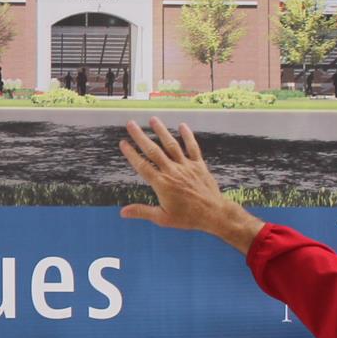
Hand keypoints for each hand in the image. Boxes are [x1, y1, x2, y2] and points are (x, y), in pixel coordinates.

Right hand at [117, 118, 262, 252]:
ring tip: (153, 119)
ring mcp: (186, 166)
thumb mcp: (162, 218)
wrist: (214, 214)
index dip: (131, 154)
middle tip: (131, 124)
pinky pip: (192, 148)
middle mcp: (172, 171)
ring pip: (171, 145)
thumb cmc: (187, 218)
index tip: (123, 142)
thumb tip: (122, 212)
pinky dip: (188, 136)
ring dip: (161, 131)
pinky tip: (182, 125)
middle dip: (141, 136)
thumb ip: (142, 211)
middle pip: (153, 151)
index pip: (142, 166)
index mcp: (161, 183)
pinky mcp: (198, 165)